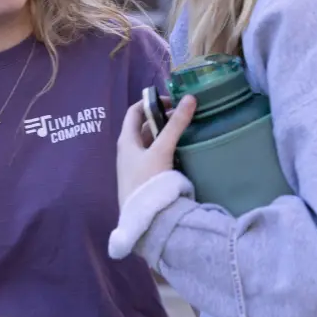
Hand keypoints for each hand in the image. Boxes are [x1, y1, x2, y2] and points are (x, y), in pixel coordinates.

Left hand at [117, 94, 196, 209]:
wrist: (143, 218)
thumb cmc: (147, 180)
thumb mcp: (162, 150)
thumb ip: (176, 125)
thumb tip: (190, 98)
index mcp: (126, 140)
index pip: (135, 112)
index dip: (151, 102)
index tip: (172, 101)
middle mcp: (128, 150)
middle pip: (144, 127)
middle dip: (163, 119)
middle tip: (184, 115)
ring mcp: (136, 165)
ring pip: (151, 143)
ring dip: (166, 135)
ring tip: (187, 131)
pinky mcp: (145, 178)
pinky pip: (156, 157)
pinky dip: (167, 149)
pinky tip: (182, 151)